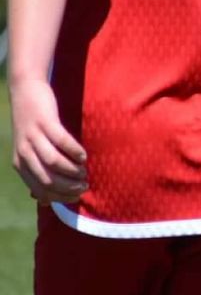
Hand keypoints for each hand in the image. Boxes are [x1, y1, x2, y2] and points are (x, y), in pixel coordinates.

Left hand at [10, 82, 86, 203]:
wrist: (26, 93)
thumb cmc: (33, 126)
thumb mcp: (29, 151)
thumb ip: (36, 174)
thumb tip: (44, 202)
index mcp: (20, 164)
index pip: (41, 189)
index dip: (61, 196)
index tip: (78, 195)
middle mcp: (24, 153)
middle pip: (48, 179)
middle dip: (69, 186)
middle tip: (85, 185)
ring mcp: (33, 137)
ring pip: (53, 163)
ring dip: (72, 171)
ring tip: (85, 171)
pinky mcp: (44, 123)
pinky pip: (60, 141)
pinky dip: (74, 151)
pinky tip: (82, 154)